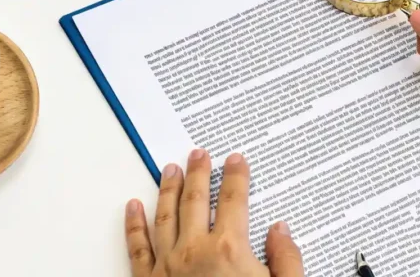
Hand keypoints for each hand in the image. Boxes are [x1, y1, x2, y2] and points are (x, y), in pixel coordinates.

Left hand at [124, 150, 302, 276]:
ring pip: (165, 216)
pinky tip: (132, 207)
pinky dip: (133, 224)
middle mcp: (195, 251)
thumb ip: (286, 261)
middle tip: (199, 154)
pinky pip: (137, 248)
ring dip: (168, 188)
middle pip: (196, 199)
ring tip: (169, 169)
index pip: (234, 199)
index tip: (236, 160)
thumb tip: (281, 232)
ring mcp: (168, 267)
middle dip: (199, 172)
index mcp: (230, 250)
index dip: (236, 176)